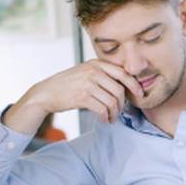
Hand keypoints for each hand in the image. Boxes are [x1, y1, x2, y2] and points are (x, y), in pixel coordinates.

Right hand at [3, 60, 144, 133]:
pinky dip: (106, 117)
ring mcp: (87, 83)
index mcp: (96, 63)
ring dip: (114, 113)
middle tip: (119, 112)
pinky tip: (104, 120)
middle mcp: (93, 71)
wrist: (46, 93)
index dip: (134, 86)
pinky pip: (102, 109)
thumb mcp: (84, 72)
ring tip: (111, 118)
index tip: (139, 95)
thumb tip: (123, 87)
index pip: (123, 73)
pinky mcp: (82, 97)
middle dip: (122, 104)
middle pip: (119, 90)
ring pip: (112, 101)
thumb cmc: (66, 85)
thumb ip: (101, 74)